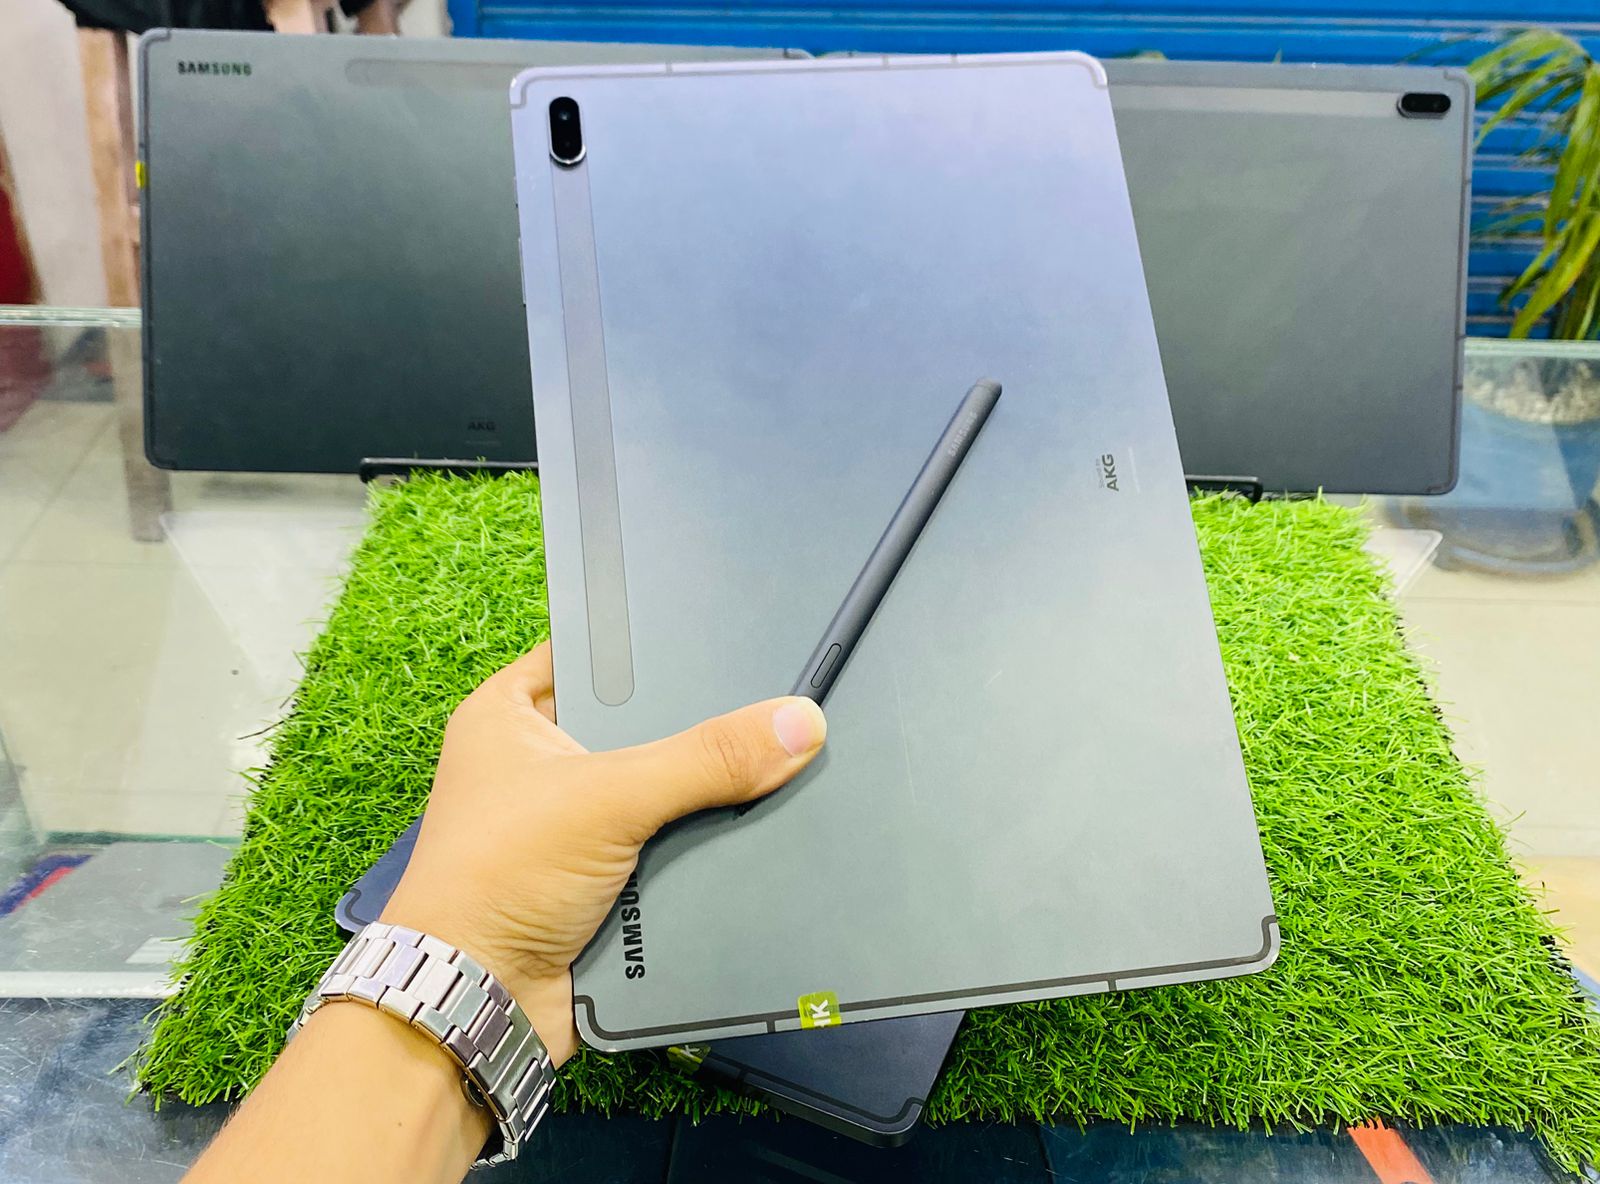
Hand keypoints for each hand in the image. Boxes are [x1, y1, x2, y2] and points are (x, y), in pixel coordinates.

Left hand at [380, 642, 827, 1064]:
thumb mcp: (607, 797)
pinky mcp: (603, 880)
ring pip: (661, 789)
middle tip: (773, 699)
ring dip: (706, 792)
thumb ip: (705, 758)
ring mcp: (572, 825)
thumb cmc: (496, 880)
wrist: (478, 1004)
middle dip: (698, 725)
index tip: (725, 632)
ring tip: (785, 758)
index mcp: (509, 714)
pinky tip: (761, 825)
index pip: (592, 652)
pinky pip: (670, 845)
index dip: (653, 643)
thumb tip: (798, 723)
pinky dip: (704, 845)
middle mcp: (539, 762)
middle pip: (640, 724)